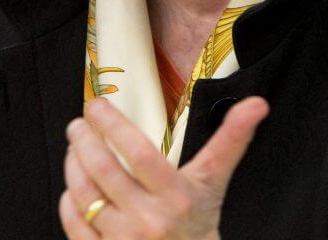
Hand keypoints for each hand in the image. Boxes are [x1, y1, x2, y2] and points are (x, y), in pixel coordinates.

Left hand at [60, 96, 268, 238]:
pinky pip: (76, 225)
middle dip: (84, 142)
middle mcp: (149, 220)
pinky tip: (74, 184)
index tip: (97, 105)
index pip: (139, 153)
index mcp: (177, 197)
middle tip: (78, 124)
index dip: (113, 125)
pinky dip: (70, 200)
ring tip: (75, 147)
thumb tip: (257, 103)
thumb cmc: (199, 221)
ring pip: (86, 195)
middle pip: (105, 171)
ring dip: (73, 166)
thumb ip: (231, 139)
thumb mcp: (215, 180)